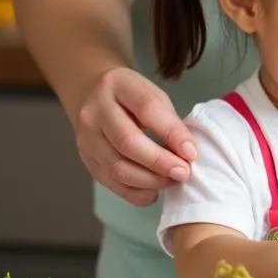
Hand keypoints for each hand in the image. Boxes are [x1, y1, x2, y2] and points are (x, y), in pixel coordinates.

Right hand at [74, 67, 196, 206]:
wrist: (93, 96)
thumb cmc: (133, 98)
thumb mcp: (154, 96)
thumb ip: (169, 121)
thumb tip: (187, 155)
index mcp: (118, 85)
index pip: (147, 110)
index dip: (172, 134)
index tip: (192, 152)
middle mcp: (95, 111)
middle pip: (128, 142)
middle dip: (160, 162)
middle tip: (184, 172)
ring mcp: (86, 137)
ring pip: (117, 167)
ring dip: (150, 180)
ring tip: (172, 181)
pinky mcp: (85, 159)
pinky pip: (110, 182)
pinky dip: (135, 193)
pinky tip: (154, 192)